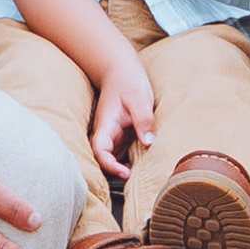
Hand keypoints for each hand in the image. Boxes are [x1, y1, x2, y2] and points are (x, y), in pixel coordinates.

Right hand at [88, 55, 157, 181]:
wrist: (121, 68)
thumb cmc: (128, 81)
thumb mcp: (139, 98)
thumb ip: (144, 120)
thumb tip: (149, 143)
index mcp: (106, 124)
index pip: (100, 150)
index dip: (109, 165)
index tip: (125, 173)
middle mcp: (107, 132)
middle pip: (105, 159)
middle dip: (116, 172)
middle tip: (136, 180)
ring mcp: (114, 134)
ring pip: (114, 158)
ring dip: (124, 168)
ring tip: (142, 175)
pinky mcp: (122, 134)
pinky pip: (123, 152)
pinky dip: (131, 159)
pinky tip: (144, 164)